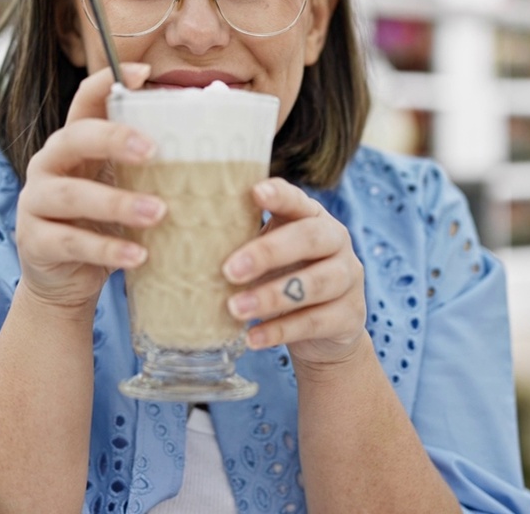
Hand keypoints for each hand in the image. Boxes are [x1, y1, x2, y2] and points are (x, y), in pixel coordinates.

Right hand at [14, 63, 166, 311]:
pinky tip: (139, 256)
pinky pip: (71, 241)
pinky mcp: (35, 240)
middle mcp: (49, 164)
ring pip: (72, 194)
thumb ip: (152, 166)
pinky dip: (107, 249)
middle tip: (153, 150)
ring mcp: (36, 202)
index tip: (143, 72)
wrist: (64, 279)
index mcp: (74, 143)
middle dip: (114, 139)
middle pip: (74, 137)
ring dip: (117, 203)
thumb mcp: (124, 187)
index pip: (85, 100)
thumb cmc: (103, 224)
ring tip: (158, 213)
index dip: (109, 81)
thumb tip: (218, 146)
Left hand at [222, 178, 367, 368]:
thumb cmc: (285, 278)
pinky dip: (280, 331)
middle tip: (229, 270)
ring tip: (234, 309)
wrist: (325, 331)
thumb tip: (180, 240)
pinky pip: (315, 321)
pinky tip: (251, 337)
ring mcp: (348, 279)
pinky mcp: (349, 316)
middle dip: (268, 253)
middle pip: (310, 238)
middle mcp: (337, 242)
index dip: (280, 195)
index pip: (299, 200)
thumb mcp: (269, 254)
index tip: (255, 192)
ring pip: (315, 283)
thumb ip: (242, 241)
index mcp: (313, 217)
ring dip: (271, 297)